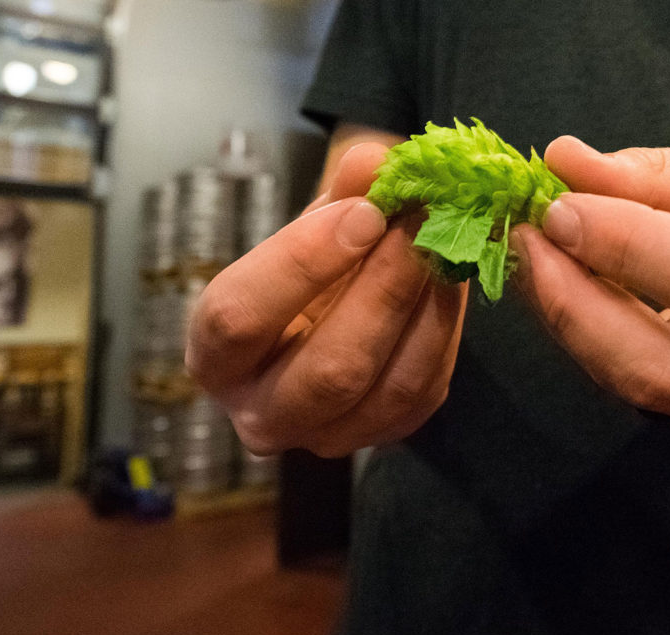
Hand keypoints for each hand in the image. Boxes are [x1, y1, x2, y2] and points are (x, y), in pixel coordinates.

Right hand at [185, 142, 467, 456]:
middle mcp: (261, 416)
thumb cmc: (301, 270)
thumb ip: (337, 195)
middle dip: (385, 288)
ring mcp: (326, 437)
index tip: (363, 210)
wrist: (322, 321)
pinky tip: (454, 276)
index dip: (302, 263)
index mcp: (215, 358)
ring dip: (428, 306)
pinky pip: (425, 390)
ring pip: (390, 388)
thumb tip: (376, 161)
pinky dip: (446, 328)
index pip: (240, 319)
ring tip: (448, 239)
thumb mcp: (307, 226)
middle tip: (423, 220)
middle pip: (330, 369)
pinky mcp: (382, 436)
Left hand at [511, 137, 669, 434]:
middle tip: (527, 240)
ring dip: (568, 321)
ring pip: (637, 386)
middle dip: (573, 303)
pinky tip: (560, 290)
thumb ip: (658, 176)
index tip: (558, 209)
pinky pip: (632, 386)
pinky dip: (585, 337)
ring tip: (535, 257)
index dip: (625, 247)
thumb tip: (565, 162)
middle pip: (661, 366)